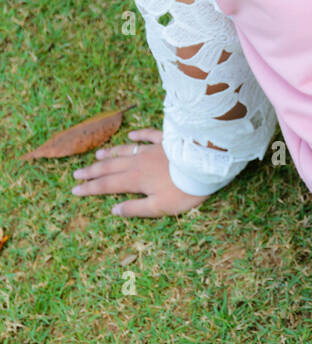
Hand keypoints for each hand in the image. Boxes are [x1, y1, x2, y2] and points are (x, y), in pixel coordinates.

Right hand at [70, 127, 210, 217]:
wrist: (204, 167)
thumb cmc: (183, 191)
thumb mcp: (159, 207)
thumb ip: (135, 208)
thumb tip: (114, 210)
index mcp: (135, 180)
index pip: (106, 185)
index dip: (90, 188)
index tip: (74, 190)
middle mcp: (139, 163)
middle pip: (110, 166)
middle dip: (92, 171)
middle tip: (76, 173)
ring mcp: (152, 149)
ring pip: (125, 150)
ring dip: (110, 153)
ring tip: (98, 155)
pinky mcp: (166, 141)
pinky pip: (149, 135)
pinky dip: (139, 134)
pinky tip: (132, 133)